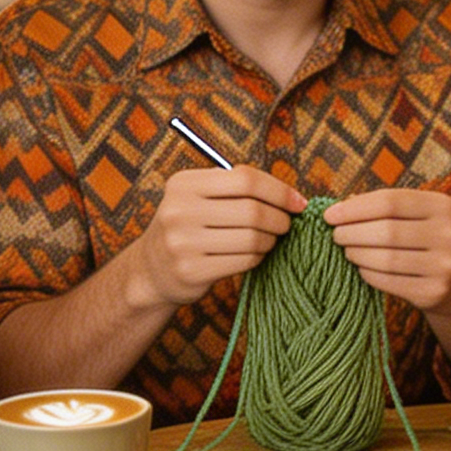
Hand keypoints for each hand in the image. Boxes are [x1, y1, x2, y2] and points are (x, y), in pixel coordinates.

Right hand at [130, 166, 302, 309]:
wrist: (152, 269)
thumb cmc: (190, 226)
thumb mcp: (198, 196)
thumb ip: (236, 187)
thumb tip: (292, 196)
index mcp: (184, 183)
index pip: (245, 179)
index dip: (279, 190)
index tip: (297, 202)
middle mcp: (179, 210)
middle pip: (252, 210)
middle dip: (280, 218)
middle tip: (285, 224)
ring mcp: (183, 242)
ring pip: (252, 238)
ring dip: (271, 240)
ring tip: (269, 239)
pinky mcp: (191, 271)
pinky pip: (244, 260)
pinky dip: (258, 257)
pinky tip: (255, 254)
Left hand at [322, 186, 450, 314]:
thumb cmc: (427, 241)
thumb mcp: (418, 216)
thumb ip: (385, 207)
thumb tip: (341, 206)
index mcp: (443, 206)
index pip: (390, 201)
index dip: (355, 208)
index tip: (330, 215)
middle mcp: (449, 234)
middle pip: (386, 230)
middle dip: (351, 232)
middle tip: (335, 235)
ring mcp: (444, 265)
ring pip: (385, 259)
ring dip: (357, 254)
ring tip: (347, 251)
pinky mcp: (434, 292)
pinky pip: (389, 282)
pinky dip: (368, 274)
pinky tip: (362, 268)